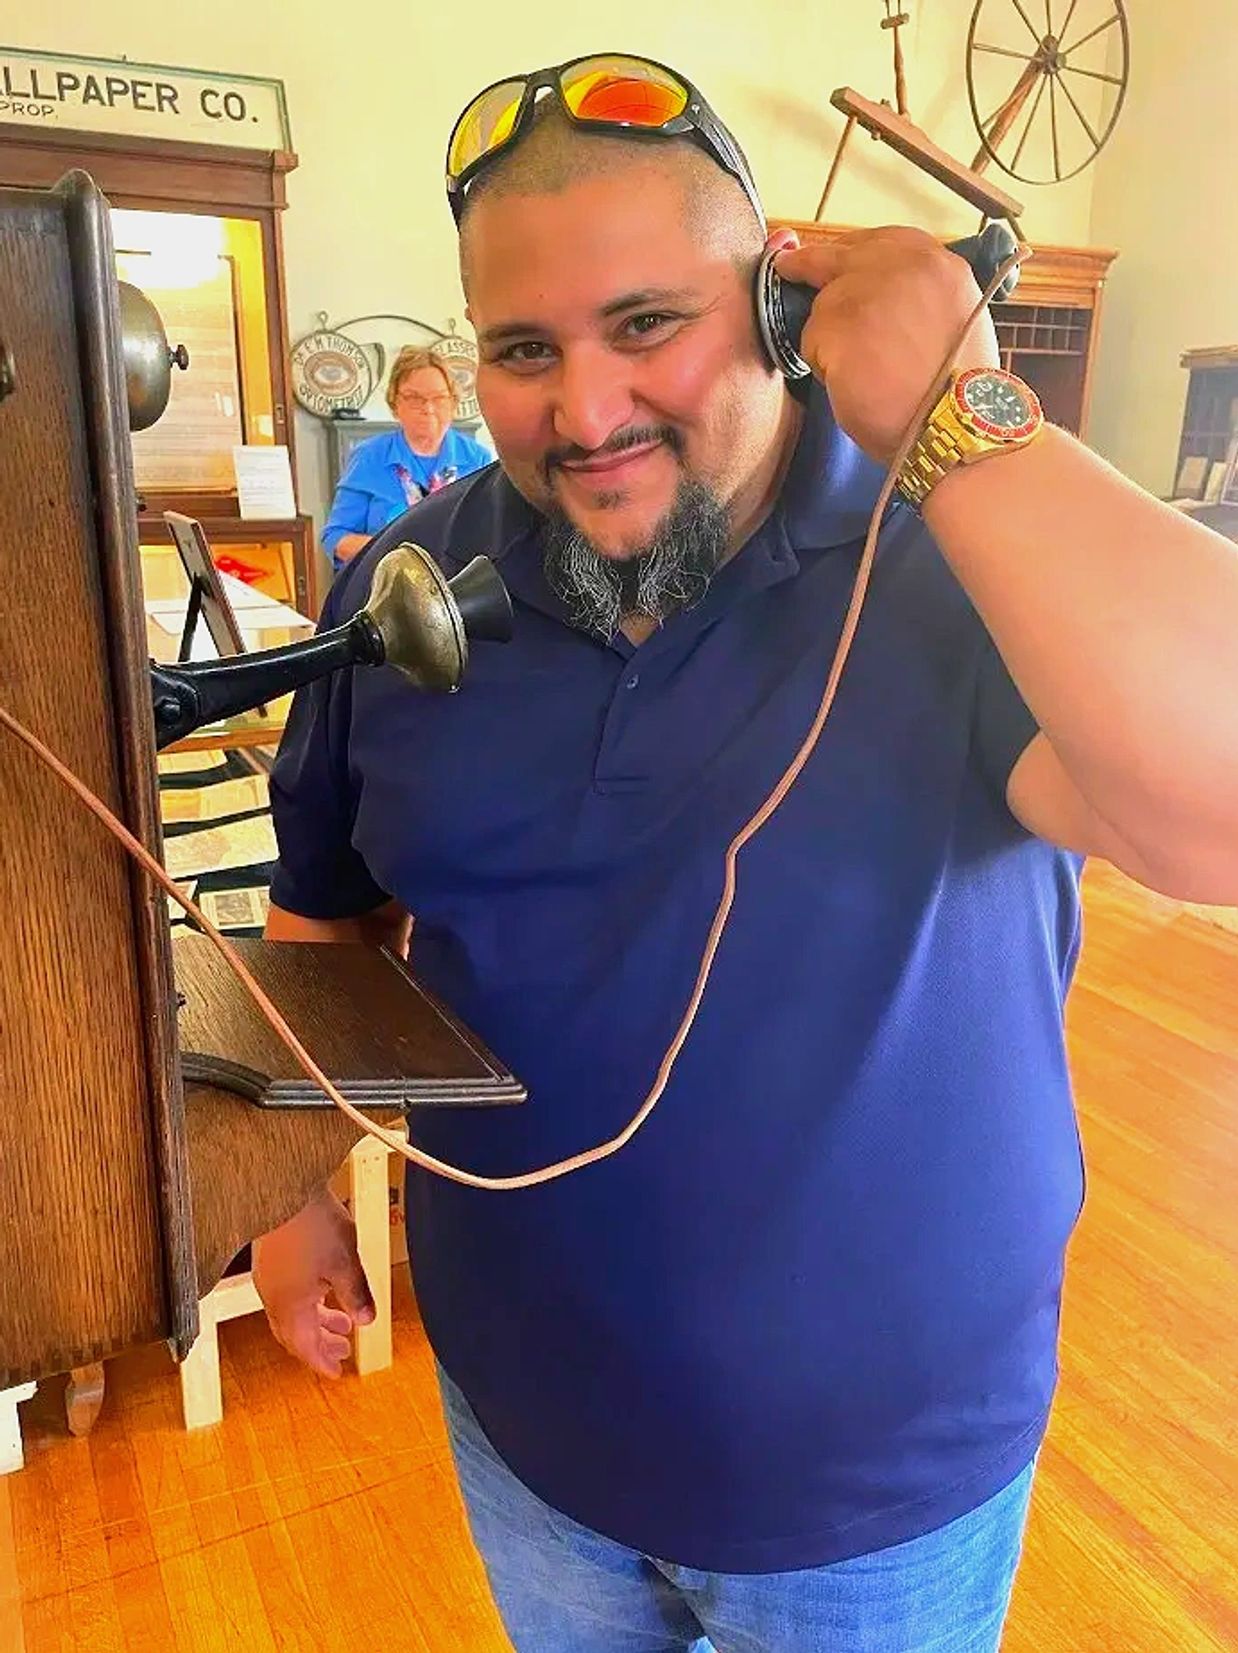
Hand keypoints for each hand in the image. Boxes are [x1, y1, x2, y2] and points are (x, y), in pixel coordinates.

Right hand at [251, 1189, 375, 1377]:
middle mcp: (273, 1298)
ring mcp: (268, 1278)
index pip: (305, 1347)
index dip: (322, 1362)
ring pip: (291, 1313)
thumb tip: (367, 1320)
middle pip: (295, 1334)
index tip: (336, 1373)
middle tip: (343, 1350)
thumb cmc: (314, 1225)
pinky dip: (307, 1302)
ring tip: (342, 1321)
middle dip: (320, 1345)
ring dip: (316, 1322)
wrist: (283, 1187)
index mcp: (290, 1308)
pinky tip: (323, 1289)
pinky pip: (286, 1294)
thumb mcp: (346, 1264)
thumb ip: (357, 1295)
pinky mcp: (269, 1259)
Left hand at [772, 228, 999, 466]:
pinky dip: (821, 365)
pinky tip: (852, 383)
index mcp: (938, 262)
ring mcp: (867, 288)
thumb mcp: (953, 320)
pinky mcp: (837, 321)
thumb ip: (916, 295)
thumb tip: (873, 292)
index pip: (878, 241)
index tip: (833, 264)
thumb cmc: (956, 393)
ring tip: (863, 372)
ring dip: (829, 338)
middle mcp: (902, 263)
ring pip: (822, 304)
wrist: (955, 427)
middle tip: (788, 268)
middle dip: (811, 266)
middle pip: (837, 256)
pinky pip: (809, 340)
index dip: (851, 256)